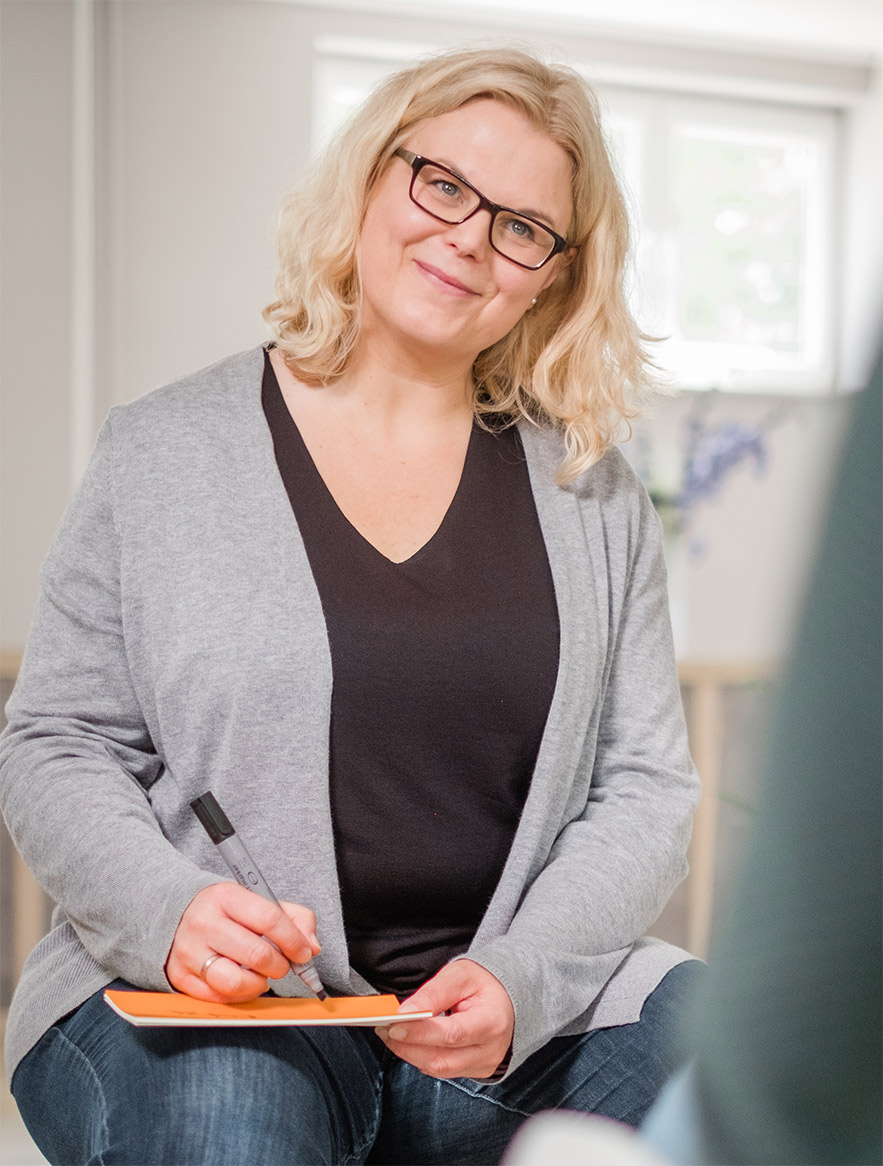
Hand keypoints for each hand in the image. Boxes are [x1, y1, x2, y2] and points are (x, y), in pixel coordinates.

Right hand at [165, 882, 319, 1002]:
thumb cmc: (227, 911)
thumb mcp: (258, 900)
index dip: (293, 940)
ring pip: (235, 982)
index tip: (303, 952)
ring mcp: (189, 951)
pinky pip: (218, 998)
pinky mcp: (180, 976)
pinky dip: (240, 995)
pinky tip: (243, 981)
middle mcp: (204, 923)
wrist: (178, 913)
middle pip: (256, 954)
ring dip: (259, 984)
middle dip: (280, 965)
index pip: (269, 919)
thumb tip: (312, 947)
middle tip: (282, 964)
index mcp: (226, 896)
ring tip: (262, 974)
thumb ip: (294, 917)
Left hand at [375, 959, 513, 1079]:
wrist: (506, 999)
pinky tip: (409, 1041)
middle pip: (441, 1059)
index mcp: (492, 1022)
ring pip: (438, 1069)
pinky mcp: (473, 1072)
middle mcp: (490, 1050)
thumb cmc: (484, 984)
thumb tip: (405, 1012)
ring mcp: (483, 1065)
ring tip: (391, 1033)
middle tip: (383, 1028)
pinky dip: (421, 1057)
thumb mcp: (460, 975)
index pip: (452, 1034)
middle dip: (407, 1045)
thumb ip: (433, 994)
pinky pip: (441, 1070)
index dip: (420, 1032)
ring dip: (409, 1053)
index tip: (393, 1023)